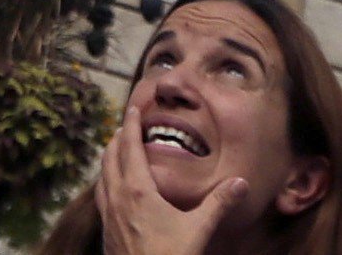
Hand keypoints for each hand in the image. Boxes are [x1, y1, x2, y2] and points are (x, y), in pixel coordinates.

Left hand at [88, 105, 235, 254]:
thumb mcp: (198, 229)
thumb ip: (219, 203)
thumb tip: (241, 182)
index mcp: (137, 191)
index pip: (128, 148)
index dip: (129, 125)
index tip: (132, 109)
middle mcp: (117, 198)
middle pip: (109, 158)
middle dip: (116, 139)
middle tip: (124, 126)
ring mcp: (107, 215)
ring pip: (101, 177)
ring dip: (108, 160)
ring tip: (116, 152)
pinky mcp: (106, 231)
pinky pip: (100, 197)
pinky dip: (105, 182)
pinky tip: (113, 191)